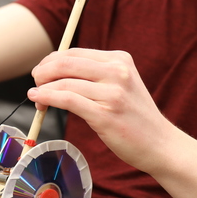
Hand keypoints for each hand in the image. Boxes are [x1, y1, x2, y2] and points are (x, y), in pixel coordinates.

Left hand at [28, 48, 175, 172]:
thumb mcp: (122, 85)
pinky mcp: (105, 115)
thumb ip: (95, 75)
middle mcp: (118, 72)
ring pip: (64, 82)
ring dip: (43, 88)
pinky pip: (67, 100)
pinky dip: (48, 98)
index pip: (75, 53)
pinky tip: (39, 100)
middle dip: (43, 71)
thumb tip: (54, 72)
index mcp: (120, 59)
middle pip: (66, 63)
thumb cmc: (135, 117)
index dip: (52, 60)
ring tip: (36, 96)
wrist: (161, 144)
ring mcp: (112, 93)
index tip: (41, 72)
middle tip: (35, 82)